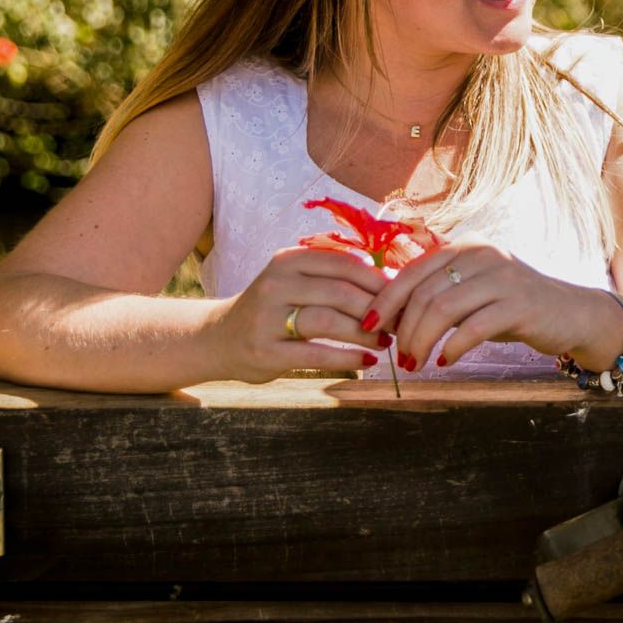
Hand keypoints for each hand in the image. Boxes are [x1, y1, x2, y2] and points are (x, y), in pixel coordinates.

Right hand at [212, 245, 390, 381]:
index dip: (379, 281)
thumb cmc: (274, 309)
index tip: (402, 296)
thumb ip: (335, 276)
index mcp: (289, 260)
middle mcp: (276, 284)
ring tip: (385, 342)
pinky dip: (347, 358)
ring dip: (365, 333)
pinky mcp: (266, 351)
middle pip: (340, 292)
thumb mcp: (297, 281)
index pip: (345, 264)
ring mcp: (268, 318)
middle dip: (377, 309)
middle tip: (399, 323)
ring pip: (329, 320)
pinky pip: (316, 353)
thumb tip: (393, 280)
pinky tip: (367, 361)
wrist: (220, 338)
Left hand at [370, 239, 622, 372]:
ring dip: (422, 342)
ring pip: (444, 310)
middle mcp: (484, 254)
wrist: (569, 314)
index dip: (387, 300)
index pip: (413, 271)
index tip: (371, 325)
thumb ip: (437, 293)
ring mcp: (503, 277)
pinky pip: (473, 328)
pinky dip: (452, 348)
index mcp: (466, 246)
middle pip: (425, 293)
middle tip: (400, 357)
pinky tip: (445, 362)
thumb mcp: (472, 291)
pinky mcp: (520, 305)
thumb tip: (384, 312)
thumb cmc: (511, 306)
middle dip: (405, 329)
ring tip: (415, 363)